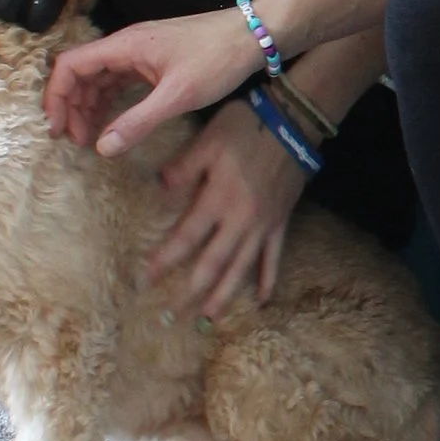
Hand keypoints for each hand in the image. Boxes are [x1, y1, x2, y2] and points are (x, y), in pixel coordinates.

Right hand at [43, 5, 261, 156]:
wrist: (254, 36)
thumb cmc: (217, 59)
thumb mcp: (177, 96)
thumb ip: (137, 121)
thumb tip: (102, 147)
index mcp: (124, 46)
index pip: (70, 65)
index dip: (57, 97)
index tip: (57, 128)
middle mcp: (126, 45)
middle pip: (82, 73)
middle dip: (73, 107)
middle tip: (76, 142)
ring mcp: (140, 52)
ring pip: (101, 78)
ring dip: (90, 106)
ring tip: (91, 138)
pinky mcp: (155, 61)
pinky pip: (121, 80)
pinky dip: (111, 101)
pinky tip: (113, 122)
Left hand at [145, 99, 304, 316]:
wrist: (294, 123)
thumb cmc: (247, 127)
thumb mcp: (208, 140)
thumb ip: (183, 167)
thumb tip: (156, 187)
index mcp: (218, 200)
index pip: (186, 238)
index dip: (164, 260)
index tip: (146, 280)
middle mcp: (240, 220)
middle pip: (212, 264)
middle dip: (191, 291)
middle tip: (172, 315)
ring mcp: (262, 226)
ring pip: (241, 268)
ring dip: (224, 295)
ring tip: (209, 318)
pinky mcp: (280, 223)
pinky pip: (274, 258)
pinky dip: (268, 279)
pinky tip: (263, 300)